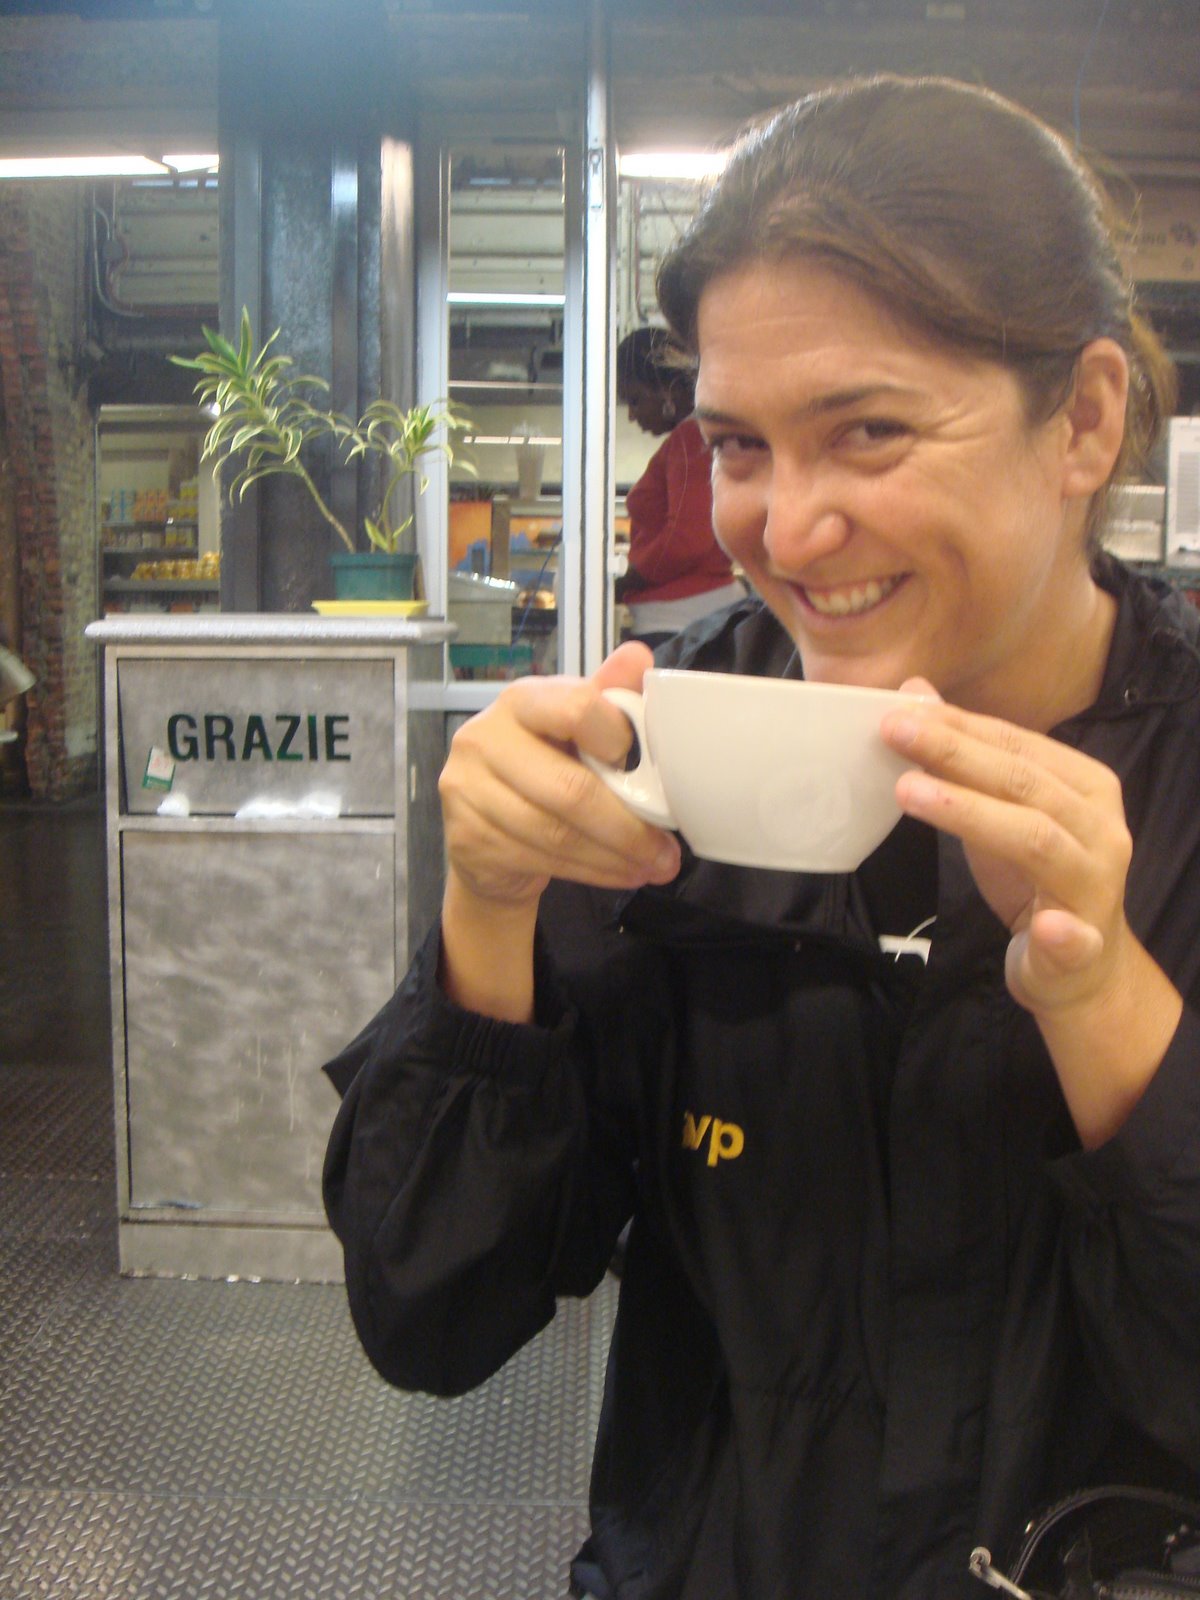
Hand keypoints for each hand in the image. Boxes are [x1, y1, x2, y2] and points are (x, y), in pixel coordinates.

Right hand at [439, 641, 681, 912]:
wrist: (489, 833)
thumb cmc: (543, 771)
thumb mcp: (577, 731)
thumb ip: (608, 698)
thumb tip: (640, 656)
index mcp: (521, 700)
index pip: (575, 708)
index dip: (619, 741)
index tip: (649, 772)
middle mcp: (483, 738)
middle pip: (569, 789)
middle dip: (627, 827)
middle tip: (665, 850)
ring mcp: (467, 789)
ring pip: (556, 834)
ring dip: (613, 856)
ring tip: (651, 866)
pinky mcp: (466, 837)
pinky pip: (540, 860)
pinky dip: (590, 872)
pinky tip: (618, 874)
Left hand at [880, 679, 1180, 1143]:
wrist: (1083, 965)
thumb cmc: (1036, 877)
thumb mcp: (999, 812)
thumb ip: (966, 760)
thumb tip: (915, 697)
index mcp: (1086, 787)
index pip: (1018, 745)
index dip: (960, 726)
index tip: (899, 710)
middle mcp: (1101, 829)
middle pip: (1024, 784)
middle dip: (956, 755)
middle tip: (893, 733)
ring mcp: (1097, 886)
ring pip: (1038, 842)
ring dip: (973, 816)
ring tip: (910, 793)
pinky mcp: (1085, 947)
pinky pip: (1076, 938)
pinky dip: (1062, 932)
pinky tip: (1046, 927)